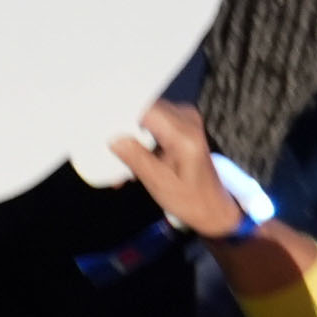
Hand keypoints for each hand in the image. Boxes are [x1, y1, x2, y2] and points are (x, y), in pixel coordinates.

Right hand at [113, 99, 255, 237]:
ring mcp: (186, 120)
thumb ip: (137, 159)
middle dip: (123, 129)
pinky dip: (140, 137)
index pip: (145, 110)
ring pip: (145, 115)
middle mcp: (187, 120)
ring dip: (130, 135)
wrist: (213, 206)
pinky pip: (152, 121)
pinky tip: (134, 158)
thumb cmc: (191, 199)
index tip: (103, 131)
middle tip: (110, 151)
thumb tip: (114, 139)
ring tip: (122, 161)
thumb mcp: (160, 184)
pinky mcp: (182, 124)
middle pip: (144, 109)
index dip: (121, 117)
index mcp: (184, 135)